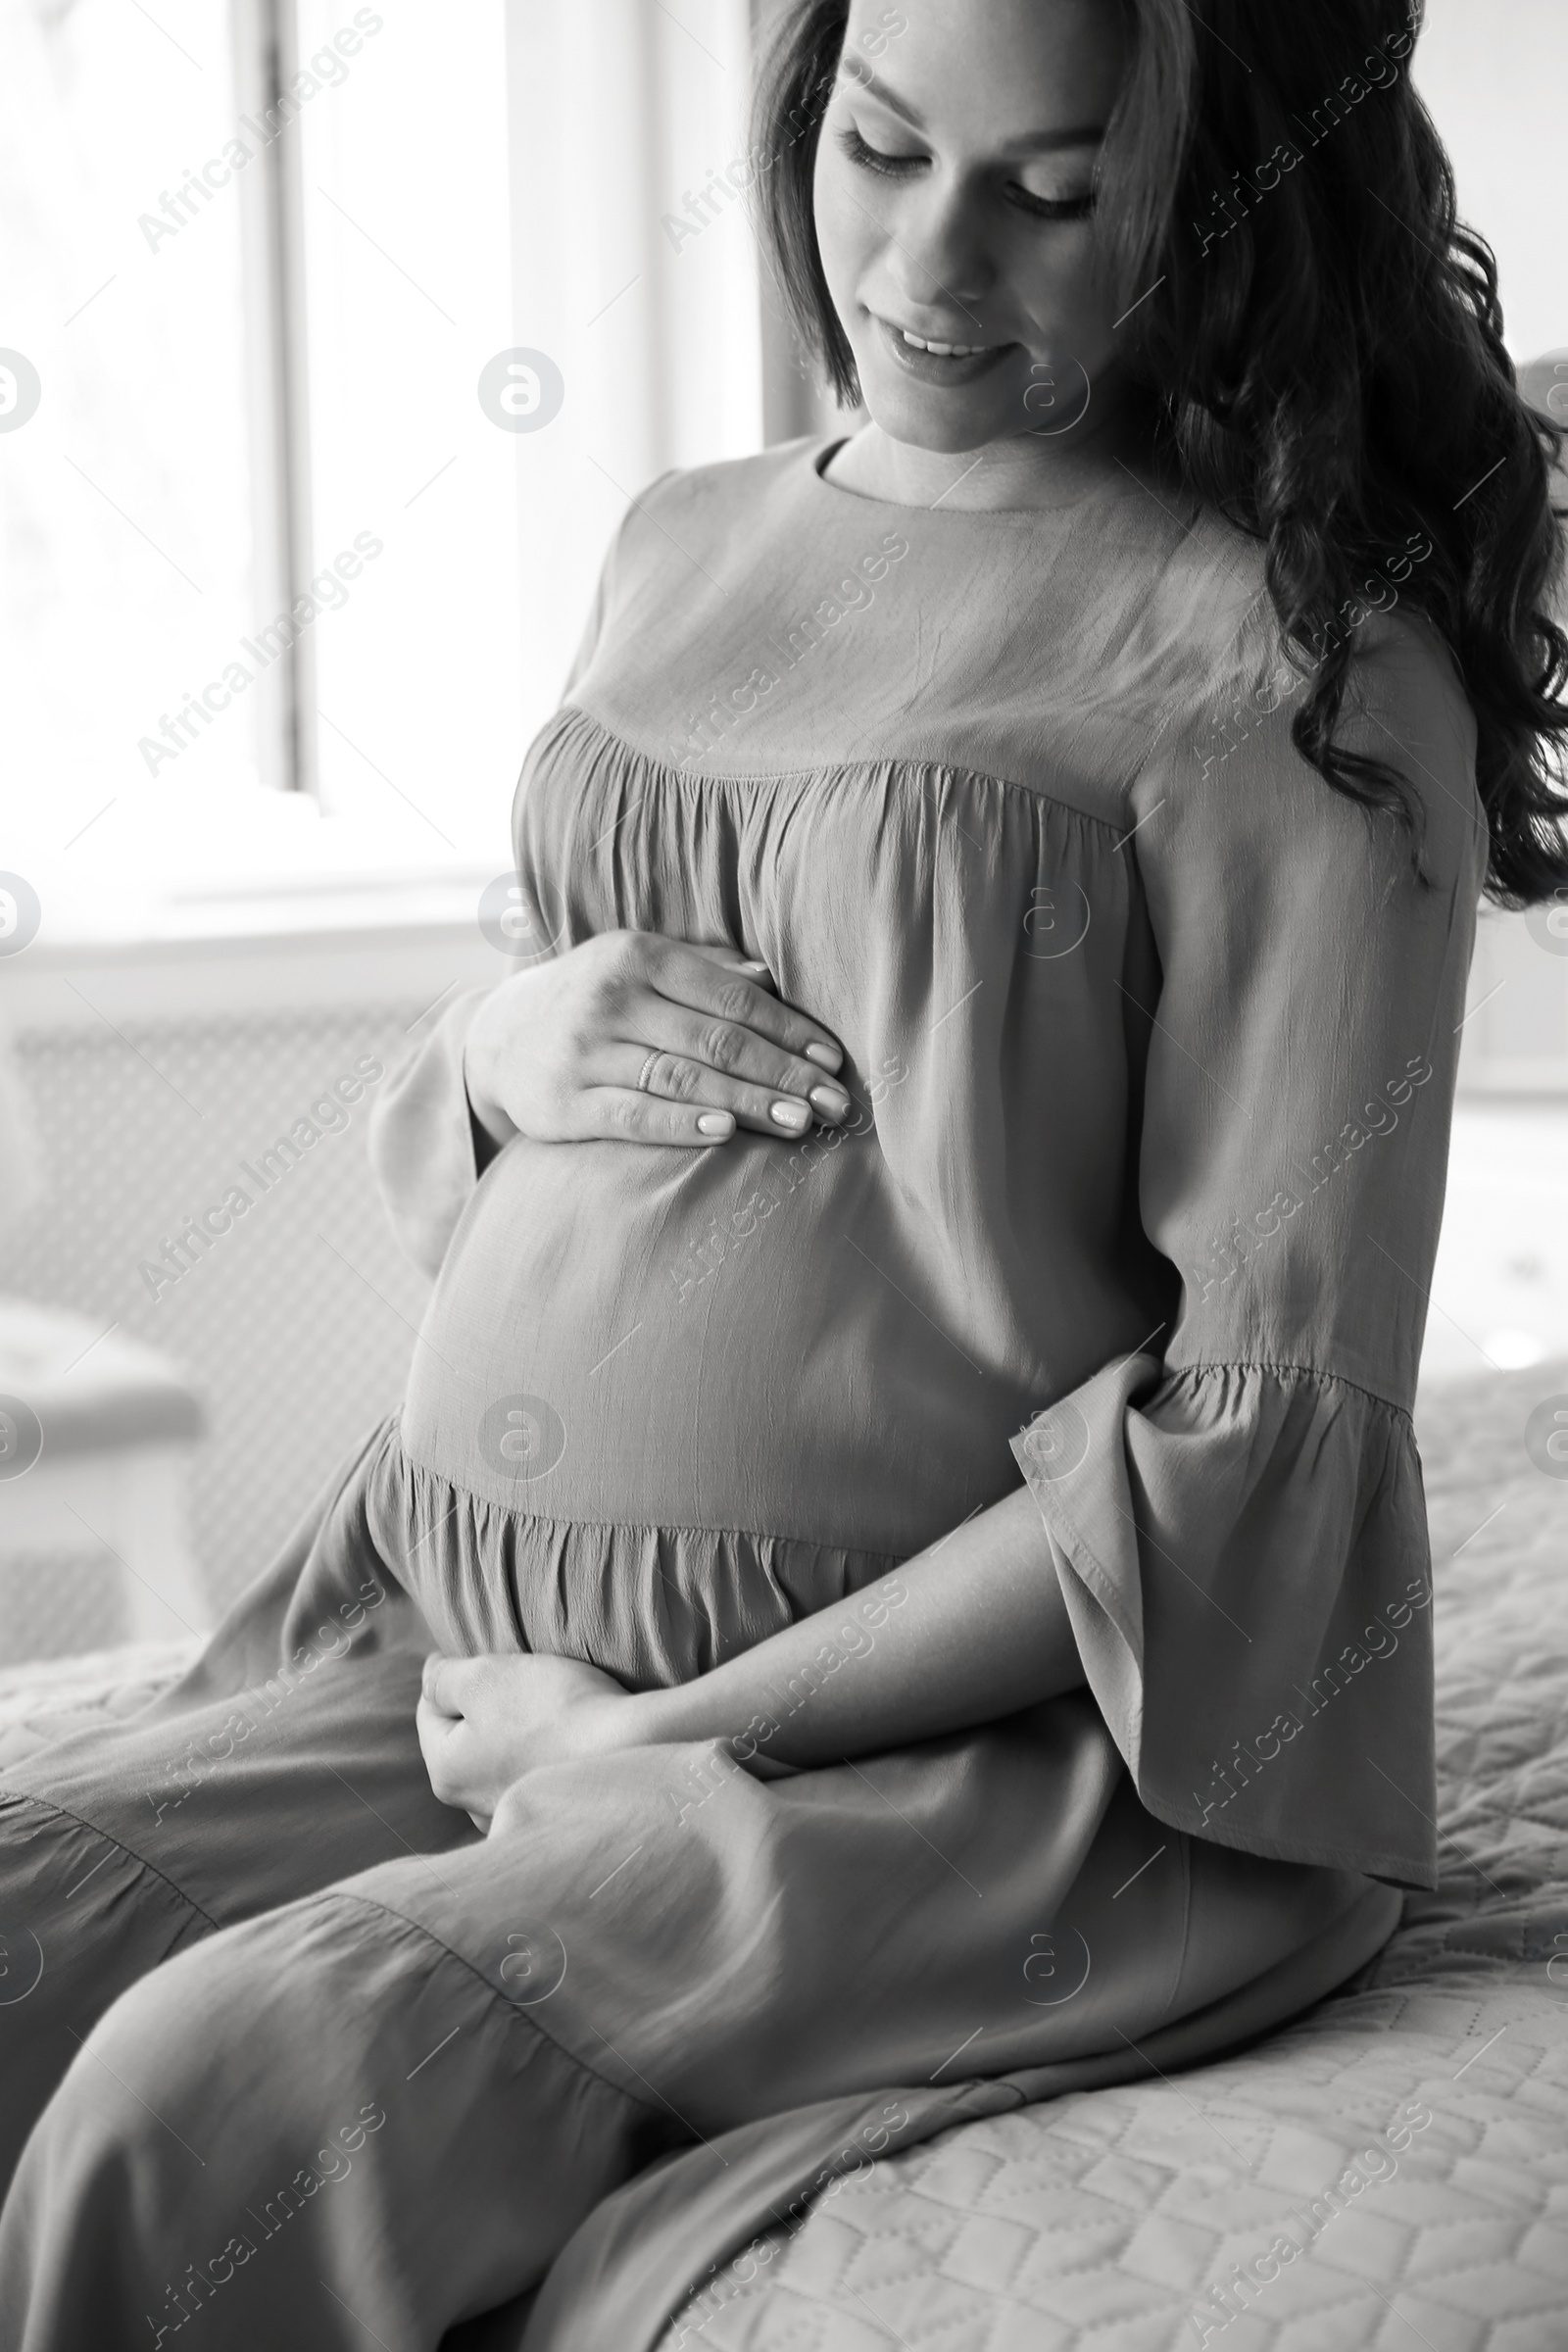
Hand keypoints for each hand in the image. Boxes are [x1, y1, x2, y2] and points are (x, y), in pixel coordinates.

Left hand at [416, 1651, 646, 1829]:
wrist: (637, 1749)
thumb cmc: (555, 1710)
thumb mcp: (485, 1676)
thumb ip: (444, 1677)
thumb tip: (430, 1674)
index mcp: (446, 1772)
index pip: (429, 1709)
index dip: (458, 1673)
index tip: (495, 1659)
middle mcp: (472, 1807)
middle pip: (466, 1736)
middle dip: (487, 1706)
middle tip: (525, 1682)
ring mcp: (513, 1819)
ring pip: (502, 1756)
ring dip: (519, 1732)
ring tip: (553, 1710)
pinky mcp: (552, 1820)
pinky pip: (535, 1776)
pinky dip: (546, 1755)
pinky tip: (570, 1740)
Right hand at [461, 930, 850, 1152]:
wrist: (498, 1036)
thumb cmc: (594, 999)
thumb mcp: (639, 965)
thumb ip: (704, 969)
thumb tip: (772, 978)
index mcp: (640, 956)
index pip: (732, 997)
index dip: (789, 1031)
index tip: (833, 1061)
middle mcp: (612, 997)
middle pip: (716, 1041)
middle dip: (783, 1075)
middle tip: (835, 1105)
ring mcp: (585, 1050)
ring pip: (681, 1079)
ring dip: (748, 1103)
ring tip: (800, 1123)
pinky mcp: (564, 1103)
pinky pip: (632, 1115)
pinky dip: (680, 1124)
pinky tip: (725, 1134)